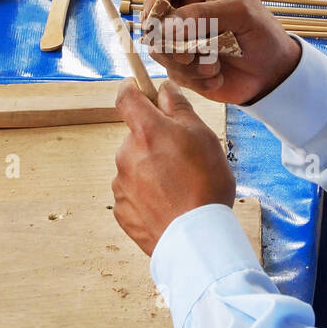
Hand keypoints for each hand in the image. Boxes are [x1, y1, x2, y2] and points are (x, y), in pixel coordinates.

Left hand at [112, 80, 235, 255]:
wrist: (196, 238)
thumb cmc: (205, 183)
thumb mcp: (202, 136)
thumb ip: (179, 108)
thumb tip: (164, 90)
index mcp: (146, 131)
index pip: (126, 97)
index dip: (132, 89)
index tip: (138, 89)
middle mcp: (126, 154)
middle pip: (136, 137)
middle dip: (154, 142)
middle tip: (182, 158)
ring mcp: (121, 184)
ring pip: (135, 166)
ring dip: (151, 170)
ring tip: (179, 188)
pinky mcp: (121, 210)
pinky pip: (132, 194)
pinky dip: (147, 195)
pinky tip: (168, 205)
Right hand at [138, 0, 301, 105]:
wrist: (273, 73)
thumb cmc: (263, 34)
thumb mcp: (242, 14)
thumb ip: (204, 14)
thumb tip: (167, 25)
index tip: (156, 18)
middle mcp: (184, 12)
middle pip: (152, 20)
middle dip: (169, 41)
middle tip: (190, 53)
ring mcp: (181, 40)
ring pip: (159, 50)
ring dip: (186, 63)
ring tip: (214, 66)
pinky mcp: (183, 66)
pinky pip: (173, 73)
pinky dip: (194, 78)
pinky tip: (217, 76)